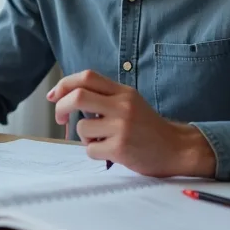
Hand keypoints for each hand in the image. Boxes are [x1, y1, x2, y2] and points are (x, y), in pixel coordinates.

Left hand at [46, 70, 215, 177]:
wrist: (176, 148)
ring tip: (100, 140)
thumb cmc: (147, 126)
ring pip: (82, 127)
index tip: (54, 96)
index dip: (65, 84)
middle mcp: (122, 105)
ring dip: (84, 137)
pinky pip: (90, 150)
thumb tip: (67, 96)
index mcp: (122, 91)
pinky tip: (108, 151)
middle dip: (61, 107)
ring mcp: (122, 126)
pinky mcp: (121, 148)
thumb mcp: (129, 102)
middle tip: (60, 117)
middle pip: (78, 96)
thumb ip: (104, 96)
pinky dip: (93, 152)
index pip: (87, 76)